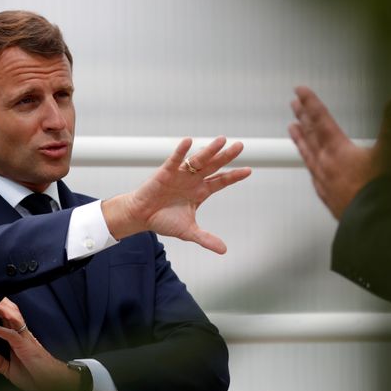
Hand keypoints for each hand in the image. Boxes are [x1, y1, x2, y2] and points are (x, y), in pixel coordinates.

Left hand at [0, 298, 78, 390]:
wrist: (52, 383)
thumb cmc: (36, 376)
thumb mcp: (12, 372)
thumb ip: (0, 363)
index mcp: (18, 339)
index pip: (7, 320)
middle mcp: (22, 335)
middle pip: (10, 313)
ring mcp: (24, 339)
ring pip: (11, 318)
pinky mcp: (25, 347)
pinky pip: (10, 335)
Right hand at [101, 136, 250, 253]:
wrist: (142, 217)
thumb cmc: (164, 220)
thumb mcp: (188, 231)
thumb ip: (206, 239)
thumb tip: (224, 250)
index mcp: (200, 192)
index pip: (221, 181)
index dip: (234, 176)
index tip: (249, 171)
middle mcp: (193, 180)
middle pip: (214, 166)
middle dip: (226, 157)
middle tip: (240, 146)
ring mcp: (180, 174)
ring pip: (198, 160)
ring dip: (209, 150)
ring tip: (222, 140)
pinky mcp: (166, 172)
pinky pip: (175, 160)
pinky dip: (181, 151)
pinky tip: (188, 141)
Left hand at [289, 86, 390, 219]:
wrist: (370, 219)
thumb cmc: (376, 189)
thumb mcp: (387, 151)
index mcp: (337, 148)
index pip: (320, 119)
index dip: (310, 103)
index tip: (299, 91)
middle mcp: (325, 162)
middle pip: (310, 134)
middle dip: (302, 117)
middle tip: (293, 104)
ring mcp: (323, 178)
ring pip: (307, 153)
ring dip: (299, 138)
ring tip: (291, 128)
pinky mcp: (325, 193)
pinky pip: (312, 173)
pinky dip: (308, 163)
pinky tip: (308, 164)